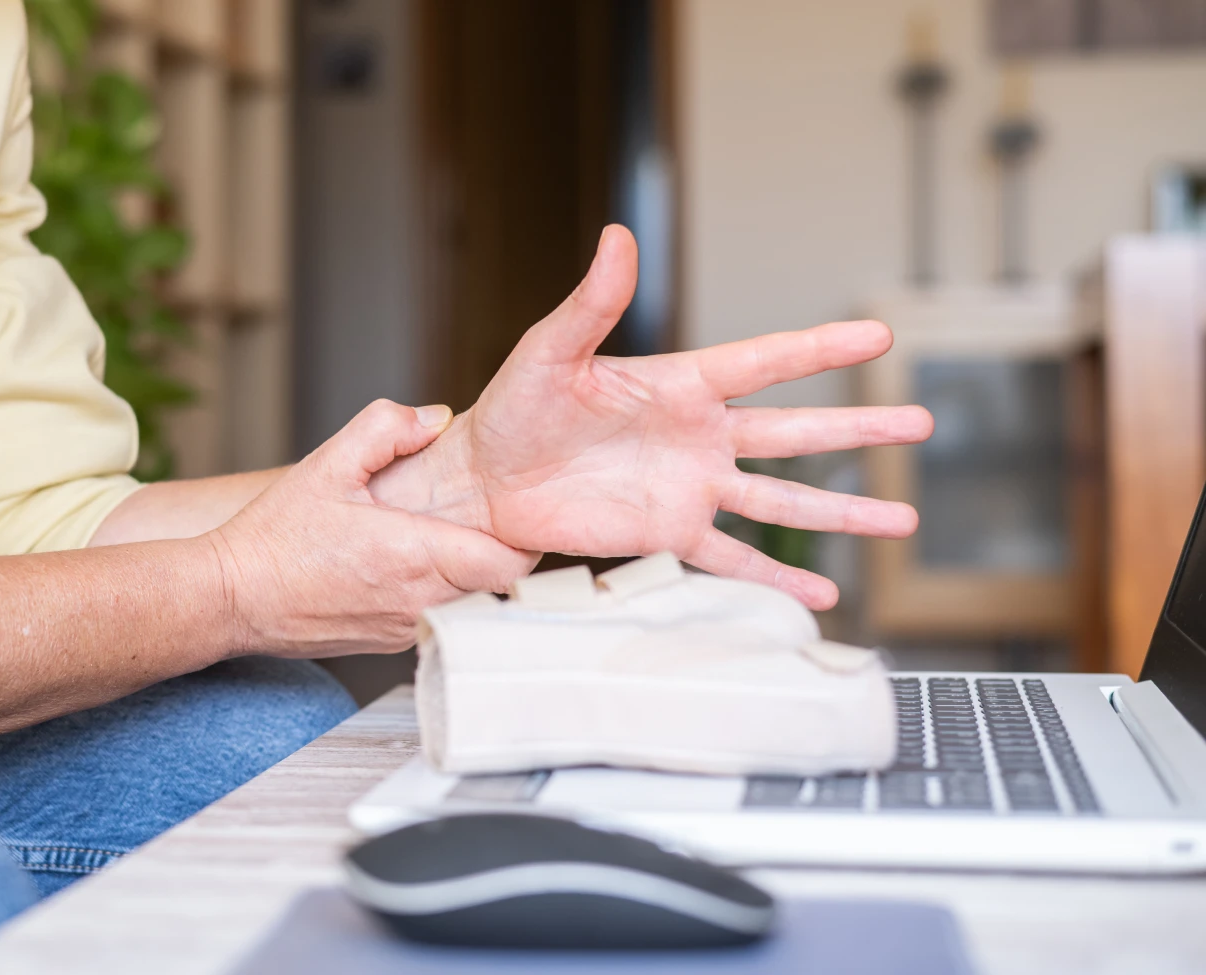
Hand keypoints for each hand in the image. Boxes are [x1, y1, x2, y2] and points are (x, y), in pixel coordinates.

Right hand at [208, 400, 537, 657]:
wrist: (231, 598)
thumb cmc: (274, 538)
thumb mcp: (326, 464)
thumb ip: (385, 428)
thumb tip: (435, 417)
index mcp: (414, 555)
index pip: (510, 564)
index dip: (525, 539)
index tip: (514, 514)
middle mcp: (419, 603)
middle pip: (500, 588)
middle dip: (504, 554)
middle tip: (494, 521)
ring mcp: (407, 630)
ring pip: (472, 607)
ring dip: (473, 577)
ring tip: (456, 540)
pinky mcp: (392, 644)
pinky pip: (440, 620)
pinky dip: (443, 596)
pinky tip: (417, 567)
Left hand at [371, 225, 932, 610]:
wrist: (486, 481)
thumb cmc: (513, 408)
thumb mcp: (552, 350)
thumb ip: (592, 302)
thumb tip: (616, 236)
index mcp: (679, 383)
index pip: (765, 362)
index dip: (820, 350)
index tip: (879, 337)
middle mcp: (698, 435)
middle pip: (797, 432)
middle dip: (859, 429)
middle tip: (923, 422)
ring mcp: (691, 487)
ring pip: (784, 499)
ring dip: (844, 509)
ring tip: (904, 517)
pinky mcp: (669, 532)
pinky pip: (735, 558)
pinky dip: (778, 578)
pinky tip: (823, 594)